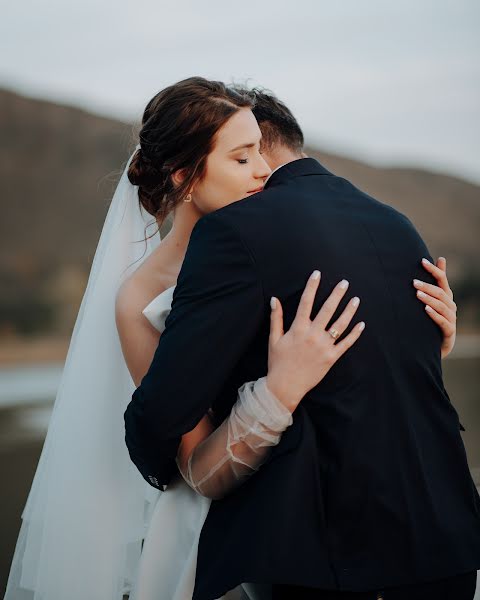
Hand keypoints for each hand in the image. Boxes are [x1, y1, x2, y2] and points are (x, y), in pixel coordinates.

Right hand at [266, 271, 364, 411]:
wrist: (285, 386)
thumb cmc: (278, 362)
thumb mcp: (274, 338)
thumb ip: (276, 318)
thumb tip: (275, 299)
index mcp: (298, 329)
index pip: (306, 302)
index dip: (312, 286)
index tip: (317, 274)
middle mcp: (313, 335)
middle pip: (327, 310)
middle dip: (336, 294)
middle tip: (344, 283)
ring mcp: (324, 347)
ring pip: (340, 325)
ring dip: (349, 311)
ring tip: (356, 299)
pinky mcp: (331, 358)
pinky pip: (346, 344)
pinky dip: (355, 334)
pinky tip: (361, 324)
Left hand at [413, 257, 456, 358]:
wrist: (437, 345)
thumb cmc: (434, 319)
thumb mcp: (435, 299)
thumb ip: (437, 281)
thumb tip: (441, 258)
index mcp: (447, 296)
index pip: (442, 279)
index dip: (434, 270)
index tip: (422, 261)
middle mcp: (451, 305)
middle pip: (440, 292)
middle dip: (427, 286)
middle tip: (413, 282)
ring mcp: (451, 318)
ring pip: (441, 306)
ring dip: (429, 299)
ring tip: (417, 294)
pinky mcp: (449, 331)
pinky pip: (442, 321)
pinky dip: (434, 315)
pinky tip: (425, 309)